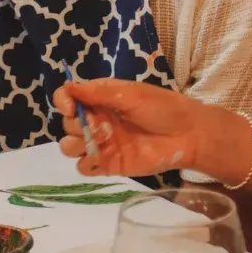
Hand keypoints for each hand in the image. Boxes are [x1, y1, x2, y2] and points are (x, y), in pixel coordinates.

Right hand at [52, 79, 234, 179]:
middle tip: (100, 126)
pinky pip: (84, 167)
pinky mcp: (109, 165)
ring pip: (70, 147)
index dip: (63, 102)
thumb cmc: (162, 108)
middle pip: (68, 124)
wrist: (188, 136)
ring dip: (76, 144)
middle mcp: (97, 121)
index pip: (68, 98)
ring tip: (101, 140)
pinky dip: (86, 163)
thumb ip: (98, 92)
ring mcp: (102, 144)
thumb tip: (67, 85)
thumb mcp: (131, 94)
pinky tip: (100, 158)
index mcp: (100, 99)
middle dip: (76, 125)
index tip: (71, 107)